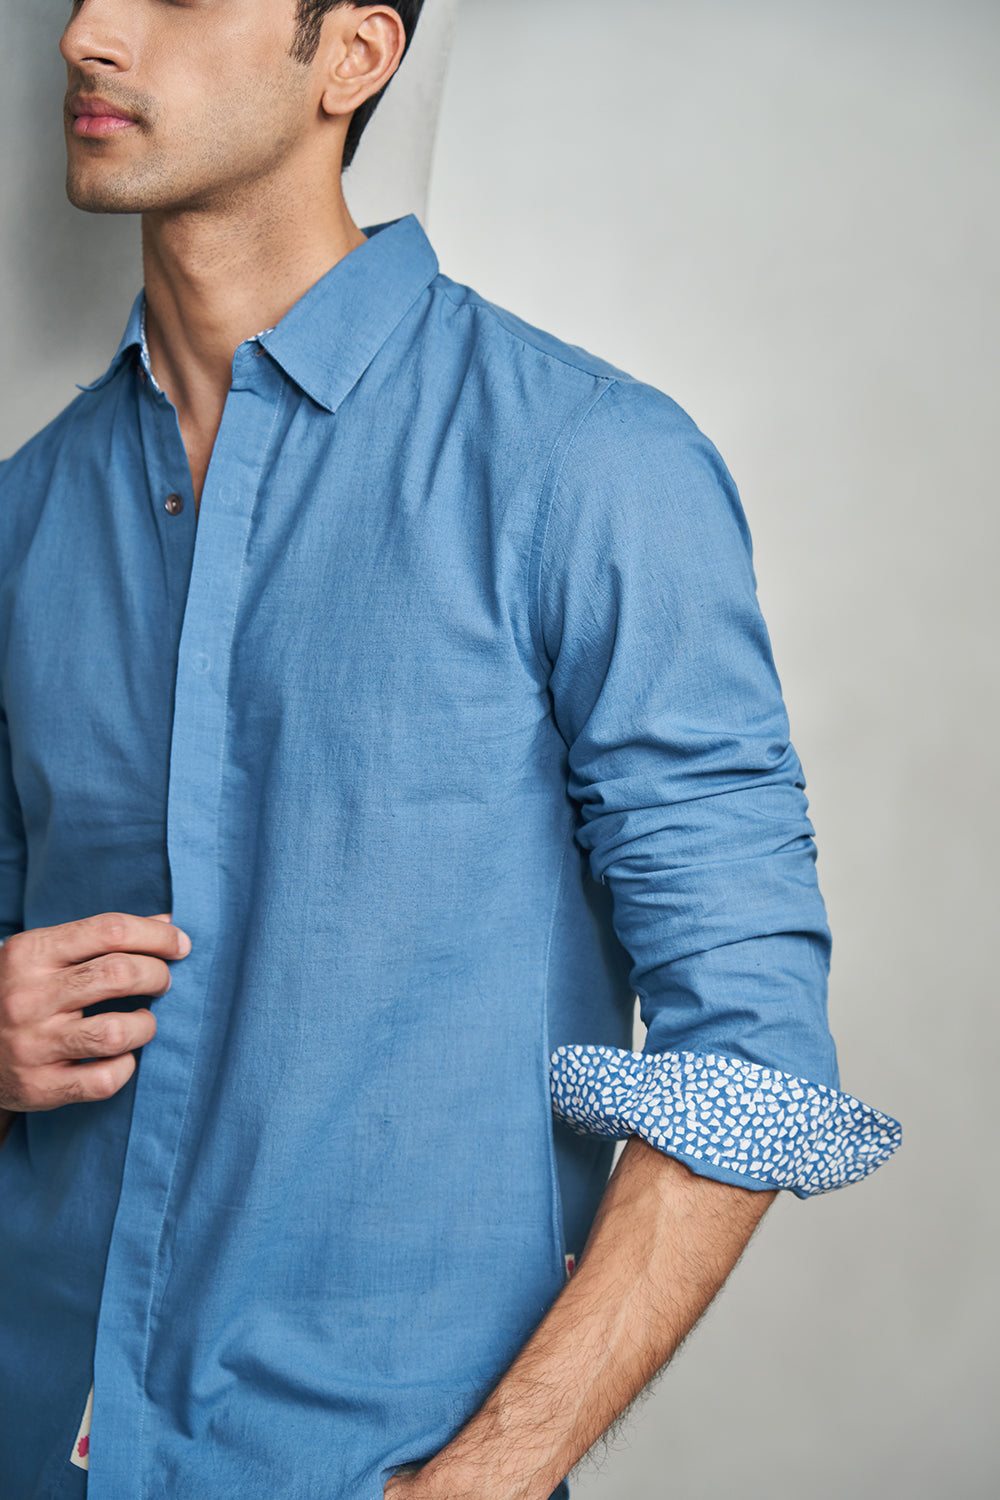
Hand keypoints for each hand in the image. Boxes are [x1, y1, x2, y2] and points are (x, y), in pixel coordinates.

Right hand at [0, 911, 190, 1110]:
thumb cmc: (22, 992)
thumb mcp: (44, 955)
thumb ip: (100, 938)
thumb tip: (168, 924)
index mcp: (29, 953)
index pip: (110, 930)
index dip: (157, 935)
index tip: (180, 944)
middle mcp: (27, 997)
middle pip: (119, 974)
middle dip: (158, 975)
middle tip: (162, 982)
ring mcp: (31, 1045)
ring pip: (117, 1031)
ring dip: (146, 1024)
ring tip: (142, 1021)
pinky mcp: (38, 1086)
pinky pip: (106, 1079)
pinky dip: (126, 1067)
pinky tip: (120, 1057)